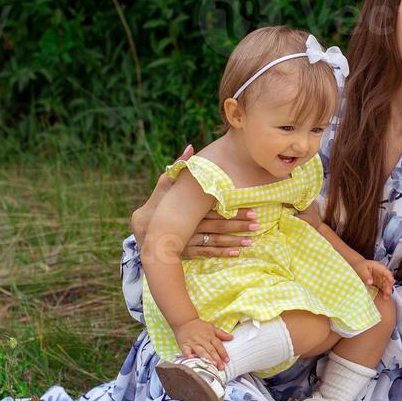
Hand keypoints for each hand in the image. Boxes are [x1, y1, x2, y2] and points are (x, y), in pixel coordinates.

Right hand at [130, 144, 258, 258]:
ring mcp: (190, 239)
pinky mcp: (187, 250)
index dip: (235, 211)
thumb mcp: (166, 182)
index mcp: (191, 208)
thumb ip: (180, 166)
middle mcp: (192, 224)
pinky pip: (207, 252)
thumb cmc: (158, 202)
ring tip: (251, 241)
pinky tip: (236, 254)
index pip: (217, 209)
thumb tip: (190, 146)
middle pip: (219, 226)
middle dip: (239, 225)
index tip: (253, 209)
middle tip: (257, 224)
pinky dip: (221, 253)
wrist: (144, 227)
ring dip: (234, 241)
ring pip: (215, 241)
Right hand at [173, 318, 232, 366]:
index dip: (223, 353)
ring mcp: (193, 342)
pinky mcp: (184, 344)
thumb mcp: (212, 327)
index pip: (218, 345)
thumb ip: (222, 334)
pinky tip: (191, 358)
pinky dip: (188, 354)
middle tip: (221, 367)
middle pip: (211, 350)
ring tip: (212, 365)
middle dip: (217, 359)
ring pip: (201, 351)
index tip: (227, 360)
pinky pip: (186, 350)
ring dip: (206, 358)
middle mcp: (202, 340)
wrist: (184, 321)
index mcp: (210, 336)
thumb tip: (231, 337)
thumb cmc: (199, 326)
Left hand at [355, 259, 394, 297]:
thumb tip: (370, 282)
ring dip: (387, 291)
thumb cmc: (359, 267)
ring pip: (386, 285)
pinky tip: (384, 297)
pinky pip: (382, 289)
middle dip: (388, 286)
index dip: (389, 277)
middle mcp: (381, 273)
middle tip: (387, 292)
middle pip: (387, 280)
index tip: (390, 282)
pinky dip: (383, 293)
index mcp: (378, 267)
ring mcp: (380, 279)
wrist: (356, 269)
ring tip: (386, 297)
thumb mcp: (361, 269)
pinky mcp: (378, 284)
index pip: (386, 272)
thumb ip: (366, 276)